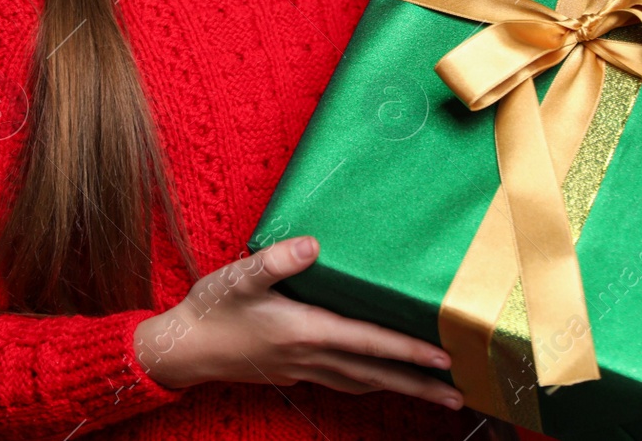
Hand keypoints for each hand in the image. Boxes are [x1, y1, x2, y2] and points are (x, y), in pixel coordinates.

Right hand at [132, 235, 465, 409]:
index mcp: (306, 331)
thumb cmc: (212, 309)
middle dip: (419, 385)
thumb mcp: (240, 276)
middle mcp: (311, 356)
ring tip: (432, 394)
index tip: (444, 358)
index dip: (409, 350)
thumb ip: (279, 259)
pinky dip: (368, 383)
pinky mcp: (293, 373)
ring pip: (362, 383)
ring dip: (399, 388)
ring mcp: (303, 369)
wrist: (182, 349)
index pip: (370, 343)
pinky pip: (343, 382)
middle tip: (459, 397)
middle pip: (376, 374)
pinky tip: (375, 380)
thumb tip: (314, 244)